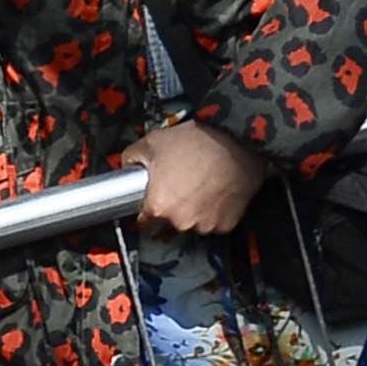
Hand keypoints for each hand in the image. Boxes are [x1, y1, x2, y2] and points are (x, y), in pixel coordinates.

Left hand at [135, 117, 268, 235]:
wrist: (238, 140)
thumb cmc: (198, 141)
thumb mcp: (152, 142)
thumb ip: (132, 159)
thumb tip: (127, 167)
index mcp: (158, 206)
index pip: (143, 223)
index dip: (146, 211)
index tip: (152, 202)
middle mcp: (180, 221)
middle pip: (169, 223)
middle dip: (172, 207)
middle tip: (181, 184)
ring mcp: (205, 225)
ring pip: (193, 223)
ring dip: (194, 210)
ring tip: (200, 184)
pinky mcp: (226, 224)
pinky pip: (215, 222)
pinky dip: (214, 211)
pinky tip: (214, 190)